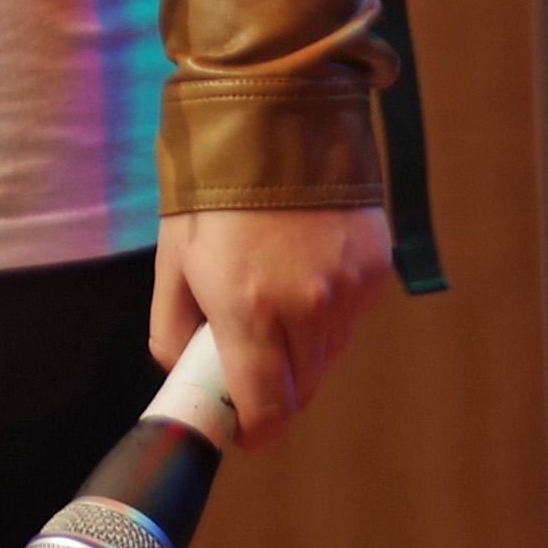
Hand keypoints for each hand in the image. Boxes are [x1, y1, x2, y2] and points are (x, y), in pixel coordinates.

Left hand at [151, 206, 394, 446]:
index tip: (238, 430)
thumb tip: (184, 372)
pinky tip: (300, 276)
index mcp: (249, 311)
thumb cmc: (212, 187)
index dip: (252, 432)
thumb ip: (172, 329)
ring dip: (299, 354)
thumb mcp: (172, 258)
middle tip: (242, 364)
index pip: (267, 411)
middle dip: (271, 391)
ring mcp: (349, 291)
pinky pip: (349, 319)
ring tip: (268, 305)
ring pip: (328, 357)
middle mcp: (308, 309)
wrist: (277, 115)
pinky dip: (325, 317)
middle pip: (301, 390)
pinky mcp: (375, 270)